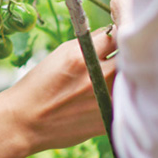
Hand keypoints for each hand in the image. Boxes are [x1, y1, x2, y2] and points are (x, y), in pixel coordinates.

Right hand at [0, 30, 116, 153]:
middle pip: (128, 57)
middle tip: (117, 58)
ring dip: (125, 77)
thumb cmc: (40, 85)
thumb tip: (113, 36)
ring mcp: (104, 99)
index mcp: (81, 57)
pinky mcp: (109, 119)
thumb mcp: (61, 55)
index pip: (116, 35)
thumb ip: (89, 44)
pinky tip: (103, 98)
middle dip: (125, 55)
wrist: (26, 122)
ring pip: (131, 80)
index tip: (118, 39)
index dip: (119, 36)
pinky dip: (120, 97)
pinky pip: (125, 101)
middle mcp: (96, 77)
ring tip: (108, 80)